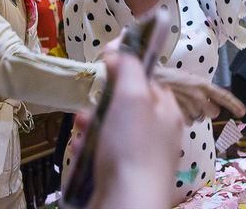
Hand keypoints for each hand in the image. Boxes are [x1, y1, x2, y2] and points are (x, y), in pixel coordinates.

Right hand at [83, 53, 183, 208]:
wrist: (125, 203)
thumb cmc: (132, 146)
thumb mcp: (133, 96)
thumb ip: (128, 68)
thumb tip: (118, 51)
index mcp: (166, 111)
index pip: (149, 81)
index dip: (127, 71)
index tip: (106, 66)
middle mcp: (156, 133)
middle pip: (125, 105)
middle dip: (102, 101)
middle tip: (91, 103)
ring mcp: (138, 156)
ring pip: (109, 128)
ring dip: (90, 124)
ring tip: (80, 127)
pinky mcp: (119, 174)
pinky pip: (100, 152)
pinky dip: (86, 148)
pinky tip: (79, 150)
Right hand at [154, 66, 245, 124]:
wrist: (146, 78)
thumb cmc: (165, 78)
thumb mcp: (186, 79)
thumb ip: (199, 90)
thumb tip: (210, 105)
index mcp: (202, 84)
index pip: (223, 96)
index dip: (234, 104)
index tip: (242, 112)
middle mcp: (199, 95)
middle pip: (212, 112)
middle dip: (205, 111)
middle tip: (193, 104)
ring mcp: (189, 105)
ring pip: (198, 119)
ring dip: (191, 114)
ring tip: (179, 104)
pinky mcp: (180, 114)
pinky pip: (187, 122)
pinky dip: (182, 118)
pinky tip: (174, 109)